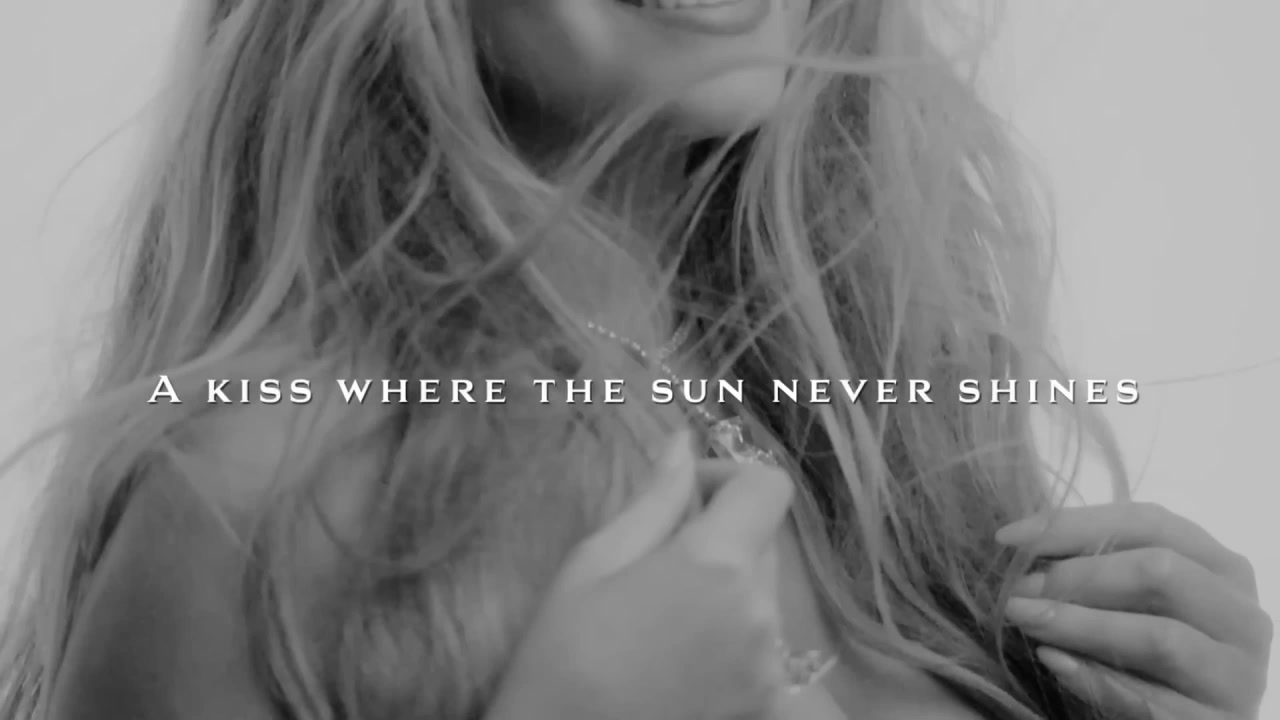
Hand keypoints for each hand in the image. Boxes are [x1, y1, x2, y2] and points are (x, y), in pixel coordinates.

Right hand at [487, 432, 795, 719]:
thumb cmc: (561, 658)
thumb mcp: (593, 565)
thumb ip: (653, 500)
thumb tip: (684, 443)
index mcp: (718, 566)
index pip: (768, 488)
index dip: (731, 478)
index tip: (686, 498)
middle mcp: (761, 613)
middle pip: (764, 540)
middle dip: (721, 534)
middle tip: (657, 563)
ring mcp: (768, 664)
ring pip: (762, 593)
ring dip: (725, 588)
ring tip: (659, 619)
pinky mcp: (764, 702)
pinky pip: (759, 643)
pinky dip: (728, 635)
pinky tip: (675, 658)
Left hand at [997, 502, 1271, 718]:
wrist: (1176, 718)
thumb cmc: (1145, 650)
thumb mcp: (1127, 599)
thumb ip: (1094, 566)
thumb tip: (1021, 543)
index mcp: (1221, 567)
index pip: (1148, 523)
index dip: (1073, 524)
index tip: (1009, 537)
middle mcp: (1241, 616)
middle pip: (1159, 571)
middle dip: (1076, 576)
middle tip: (1018, 590)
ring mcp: (1236, 675)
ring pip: (1159, 638)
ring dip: (1079, 624)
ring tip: (1023, 618)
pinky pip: (1153, 702)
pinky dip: (1097, 680)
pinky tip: (1054, 662)